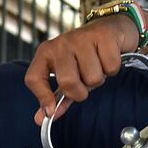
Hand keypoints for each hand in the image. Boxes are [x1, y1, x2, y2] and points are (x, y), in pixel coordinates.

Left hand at [24, 11, 147, 124]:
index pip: (34, 78)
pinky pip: (110, 67)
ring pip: (93, 77)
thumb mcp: (66, 75)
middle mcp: (61, 43)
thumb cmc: (85, 57)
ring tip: (98, 65)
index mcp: (46, 53)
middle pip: (68, 82)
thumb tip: (40, 119)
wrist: (110, 28)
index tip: (51, 111)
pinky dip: (113, 68)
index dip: (42, 97)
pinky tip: (108, 57)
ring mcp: (81, 37)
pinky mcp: (103, 35)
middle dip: (81, 91)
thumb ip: (54, 97)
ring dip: (99, 78)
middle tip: (85, 82)